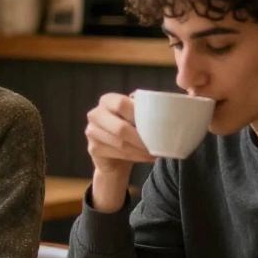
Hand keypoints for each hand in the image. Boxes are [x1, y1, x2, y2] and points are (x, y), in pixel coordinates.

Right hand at [84, 92, 155, 210]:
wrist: (115, 156)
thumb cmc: (130, 131)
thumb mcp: (136, 117)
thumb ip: (144, 109)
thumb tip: (166, 106)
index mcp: (107, 100)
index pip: (121, 103)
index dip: (138, 114)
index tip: (154, 124)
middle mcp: (95, 114)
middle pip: (120, 127)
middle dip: (141, 138)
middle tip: (157, 145)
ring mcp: (91, 131)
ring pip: (120, 143)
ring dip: (140, 150)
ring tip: (154, 153)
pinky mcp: (92, 148)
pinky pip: (116, 153)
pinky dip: (134, 157)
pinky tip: (145, 158)